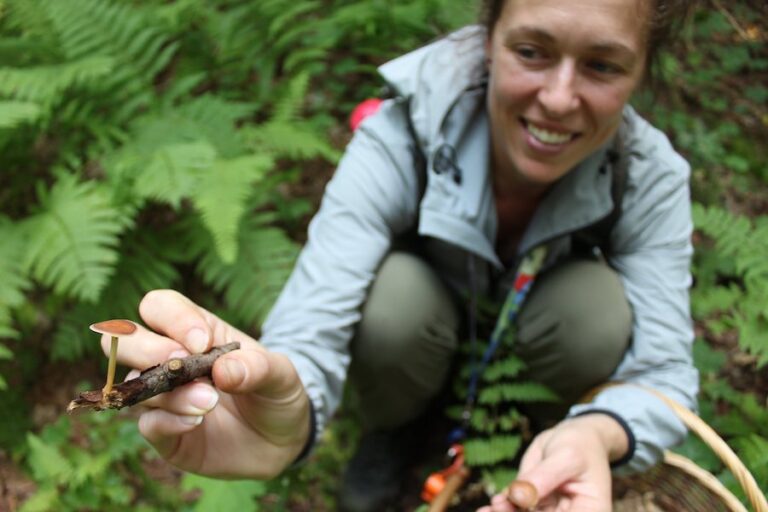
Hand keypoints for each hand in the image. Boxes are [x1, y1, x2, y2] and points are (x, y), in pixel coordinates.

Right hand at [101, 289, 310, 478]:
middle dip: (147, 348)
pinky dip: (167, 422)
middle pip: (127, 339)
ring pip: (135, 383)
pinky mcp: (165, 432)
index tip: (202, 342)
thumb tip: (223, 370)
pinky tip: (196, 422)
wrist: (284, 440)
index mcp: (197, 332)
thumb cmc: (276, 394)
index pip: (161, 307)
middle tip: (181, 362)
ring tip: (209, 402)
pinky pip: (147, 423)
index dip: (174, 319)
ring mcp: (164, 397)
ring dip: (171, 393)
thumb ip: (257, 367)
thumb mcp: (281, 375)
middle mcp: (171, 360)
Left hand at [476, 414, 627, 511]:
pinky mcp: (534, 506)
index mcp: (591, 511)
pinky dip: (502, 508)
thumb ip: (543, 478)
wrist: (573, 437)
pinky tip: (490, 507)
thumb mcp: (566, 457)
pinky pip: (517, 510)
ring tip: (493, 506)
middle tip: (498, 507)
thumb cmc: (579, 445)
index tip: (524, 508)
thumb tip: (518, 497)